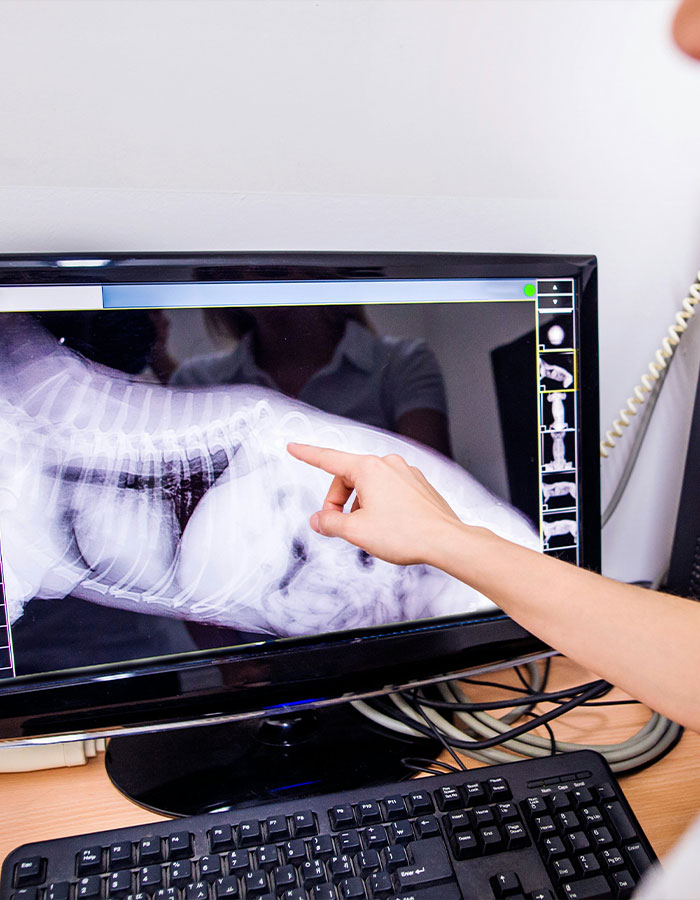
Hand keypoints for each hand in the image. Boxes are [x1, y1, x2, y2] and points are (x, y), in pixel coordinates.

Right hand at [287, 442, 461, 565]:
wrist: (446, 540)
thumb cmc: (405, 533)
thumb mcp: (356, 531)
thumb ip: (330, 522)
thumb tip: (319, 520)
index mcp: (368, 468)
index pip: (328, 459)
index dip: (307, 454)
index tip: (294, 447)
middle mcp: (388, 464)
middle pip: (348, 478)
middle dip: (339, 501)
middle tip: (340, 526)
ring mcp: (405, 473)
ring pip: (370, 486)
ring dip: (361, 505)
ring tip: (369, 530)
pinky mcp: (418, 485)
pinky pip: (389, 490)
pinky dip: (380, 505)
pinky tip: (388, 526)